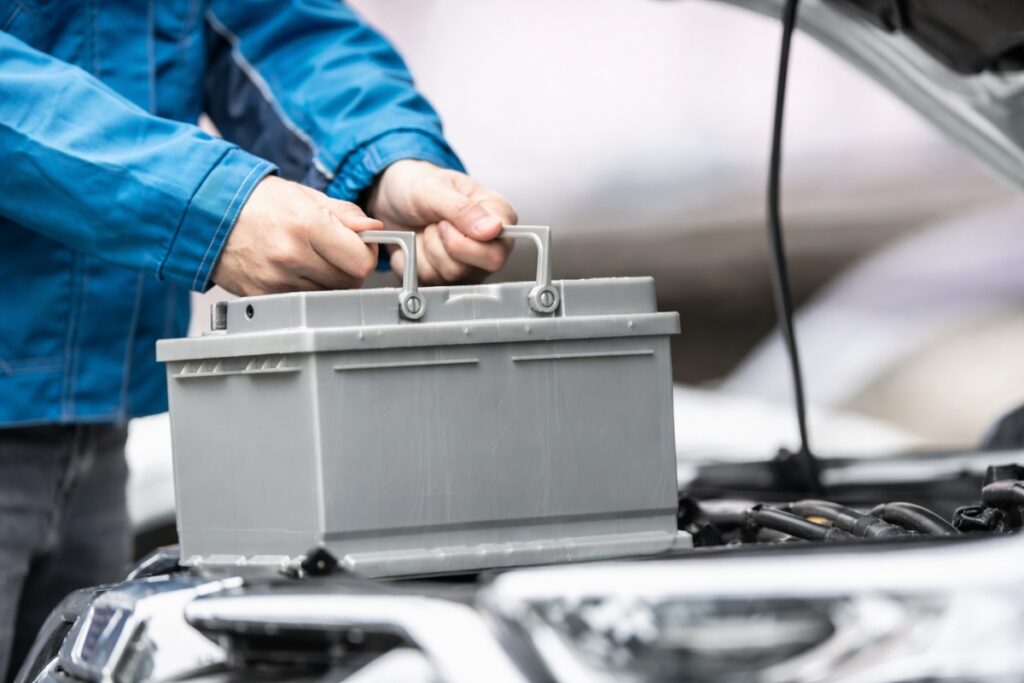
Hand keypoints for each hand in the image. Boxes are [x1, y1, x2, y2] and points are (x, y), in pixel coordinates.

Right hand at [212, 176, 381, 295]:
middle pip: (349, 282)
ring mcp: (276, 281)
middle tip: (334, 252)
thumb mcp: (304, 196)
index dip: (366, 254)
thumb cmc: (257, 201)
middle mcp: (291, 256)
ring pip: (328, 295)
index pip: (361, 261)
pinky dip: (306, 290)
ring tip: (310, 258)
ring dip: (328, 281)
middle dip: (348, 268)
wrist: (205, 213)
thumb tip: (374, 229)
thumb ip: (344, 214)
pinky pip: (303, 302)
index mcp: (306, 225)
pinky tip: (293, 271)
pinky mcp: (263, 297)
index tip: (360, 246)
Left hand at [365, 160, 516, 284]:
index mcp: (497, 217)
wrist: (393, 198)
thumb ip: (463, 209)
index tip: (443, 223)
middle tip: (434, 224)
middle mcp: (489, 245)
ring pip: (446, 276)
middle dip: (439, 246)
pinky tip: (417, 243)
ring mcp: (469, 265)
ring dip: (425, 251)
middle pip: (468, 269)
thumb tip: (493, 229)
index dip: (464, 244)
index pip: (496, 254)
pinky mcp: (448, 278)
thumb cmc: (419, 185)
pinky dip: (413, 261)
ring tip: (425, 229)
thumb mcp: (435, 189)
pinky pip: (428, 281)